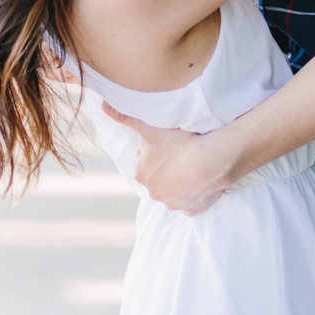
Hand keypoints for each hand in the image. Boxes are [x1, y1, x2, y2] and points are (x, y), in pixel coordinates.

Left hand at [101, 101, 235, 215]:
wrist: (211, 162)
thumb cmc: (180, 144)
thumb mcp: (151, 129)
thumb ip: (126, 118)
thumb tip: (103, 105)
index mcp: (142, 174)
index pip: (141, 161)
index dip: (150, 151)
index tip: (161, 143)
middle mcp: (154, 192)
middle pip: (156, 178)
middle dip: (163, 169)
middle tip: (177, 153)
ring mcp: (173, 202)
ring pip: (172, 192)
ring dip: (177, 183)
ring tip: (190, 167)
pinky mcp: (192, 209)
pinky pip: (189, 204)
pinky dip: (192, 196)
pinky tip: (198, 185)